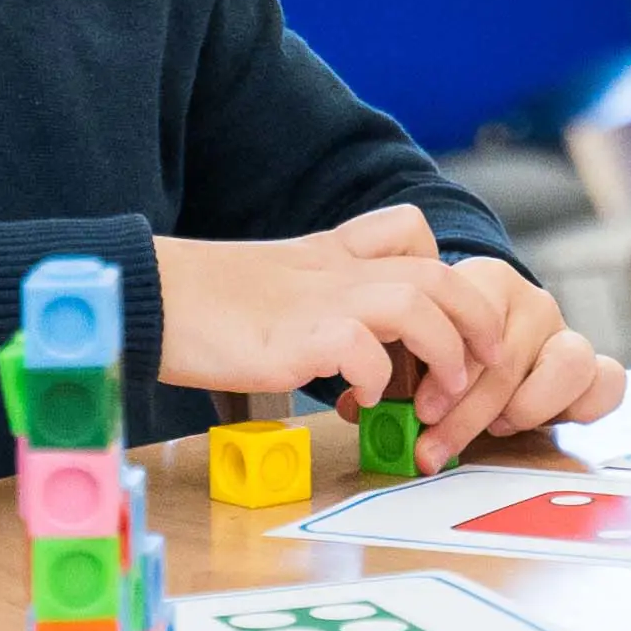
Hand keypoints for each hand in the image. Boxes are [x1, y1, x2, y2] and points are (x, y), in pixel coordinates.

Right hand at [154, 204, 487, 414]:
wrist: (146, 300)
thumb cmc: (205, 306)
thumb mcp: (279, 286)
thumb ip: (322, 299)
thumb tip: (364, 354)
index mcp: (332, 254)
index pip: (410, 229)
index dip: (443, 267)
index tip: (453, 317)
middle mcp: (336, 271)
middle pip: (439, 273)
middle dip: (476, 319)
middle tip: (484, 365)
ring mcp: (318, 300)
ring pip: (417, 301)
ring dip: (444, 350)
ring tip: (441, 394)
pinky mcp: (294, 337)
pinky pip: (363, 349)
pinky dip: (377, 377)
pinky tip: (364, 401)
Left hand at [410, 255, 629, 466]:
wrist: (478, 339)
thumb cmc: (441, 347)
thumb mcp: (413, 348)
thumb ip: (395, 372)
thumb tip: (361, 409)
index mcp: (488, 281)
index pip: (475, 321)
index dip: (448, 374)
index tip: (422, 412)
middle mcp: (533, 303)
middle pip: (509, 359)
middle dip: (469, 413)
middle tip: (435, 446)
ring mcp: (566, 333)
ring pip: (569, 364)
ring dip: (526, 408)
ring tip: (496, 428)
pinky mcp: (592, 368)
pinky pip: (608, 383)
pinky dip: (578, 408)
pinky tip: (536, 426)